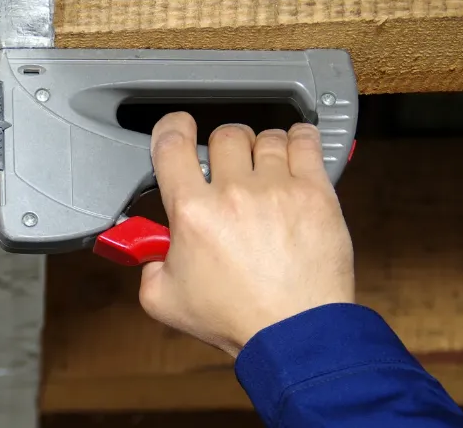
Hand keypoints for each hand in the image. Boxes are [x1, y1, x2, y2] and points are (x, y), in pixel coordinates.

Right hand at [138, 113, 354, 355]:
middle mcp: (234, 192)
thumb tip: (151, 253)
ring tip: (265, 170)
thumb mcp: (165, 301)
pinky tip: (295, 149)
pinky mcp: (315, 194)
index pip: (172, 142)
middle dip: (223, 149)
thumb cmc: (238, 319)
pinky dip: (298, 139)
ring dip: (261, 149)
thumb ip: (147, 267)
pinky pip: (306, 142)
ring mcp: (278, 189)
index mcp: (193, 212)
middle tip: (229, 170)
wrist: (295, 334)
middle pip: (225, 135)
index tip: (178, 129)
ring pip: (266, 137)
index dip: (172, 128)